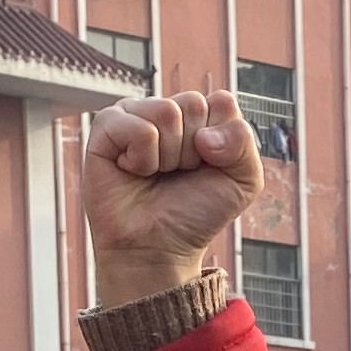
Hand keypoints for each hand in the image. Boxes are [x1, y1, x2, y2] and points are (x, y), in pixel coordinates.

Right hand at [80, 94, 263, 305]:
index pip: (221, 102)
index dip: (222, 140)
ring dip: (168, 156)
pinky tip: (134, 172)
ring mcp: (134, 117)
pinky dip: (143, 158)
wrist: (159, 248)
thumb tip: (205, 134)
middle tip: (178, 173)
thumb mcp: (243, 181)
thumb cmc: (194, 214)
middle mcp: (165, 112)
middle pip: (192, 104)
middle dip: (193, 150)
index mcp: (198, 117)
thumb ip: (244, 141)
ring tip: (155, 174)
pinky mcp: (106, 129)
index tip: (208, 167)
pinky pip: (139, 128)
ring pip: (166, 112)